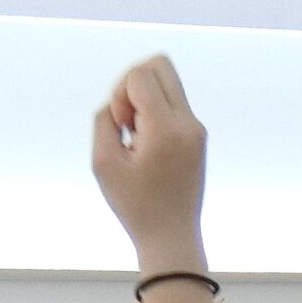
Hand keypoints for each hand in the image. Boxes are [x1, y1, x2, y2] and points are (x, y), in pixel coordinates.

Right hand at [89, 56, 207, 274]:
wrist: (172, 238)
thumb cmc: (135, 206)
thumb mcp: (103, 162)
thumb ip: (104, 120)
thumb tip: (118, 102)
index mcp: (167, 129)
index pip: (141, 74)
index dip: (120, 93)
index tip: (123, 127)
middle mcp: (189, 124)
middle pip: (160, 64)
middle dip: (134, 84)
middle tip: (129, 122)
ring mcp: (197, 129)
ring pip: (167, 81)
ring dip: (144, 100)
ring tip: (137, 137)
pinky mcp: (197, 137)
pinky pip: (172, 104)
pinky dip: (154, 114)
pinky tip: (147, 146)